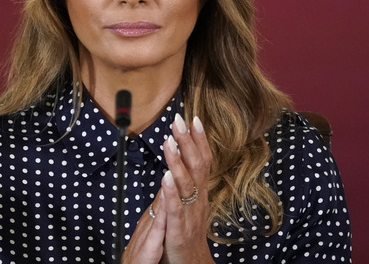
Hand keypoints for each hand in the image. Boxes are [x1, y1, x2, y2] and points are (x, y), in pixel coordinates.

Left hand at [121, 114, 213, 263]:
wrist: (192, 263)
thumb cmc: (188, 232)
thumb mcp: (190, 203)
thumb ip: (187, 182)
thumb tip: (180, 158)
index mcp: (200, 192)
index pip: (202, 160)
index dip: (199, 140)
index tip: (194, 118)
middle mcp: (199, 199)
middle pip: (196, 165)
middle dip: (188, 141)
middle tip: (179, 119)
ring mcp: (190, 213)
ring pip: (187, 183)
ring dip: (178, 161)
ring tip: (170, 141)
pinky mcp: (179, 228)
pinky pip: (176, 208)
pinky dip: (171, 191)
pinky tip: (165, 176)